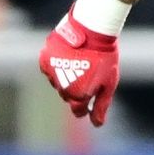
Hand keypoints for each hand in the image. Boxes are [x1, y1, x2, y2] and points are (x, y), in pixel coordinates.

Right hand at [39, 11, 119, 126]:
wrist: (92, 30)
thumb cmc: (105, 58)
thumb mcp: (108, 82)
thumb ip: (102, 104)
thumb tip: (97, 124)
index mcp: (79, 95)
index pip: (78, 111)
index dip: (86, 108)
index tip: (90, 102)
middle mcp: (62, 87)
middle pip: (68, 97)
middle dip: (77, 91)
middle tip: (88, 76)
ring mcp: (51, 73)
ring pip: (57, 83)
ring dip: (66, 79)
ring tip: (80, 64)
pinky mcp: (44, 60)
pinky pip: (49, 69)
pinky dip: (57, 67)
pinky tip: (69, 58)